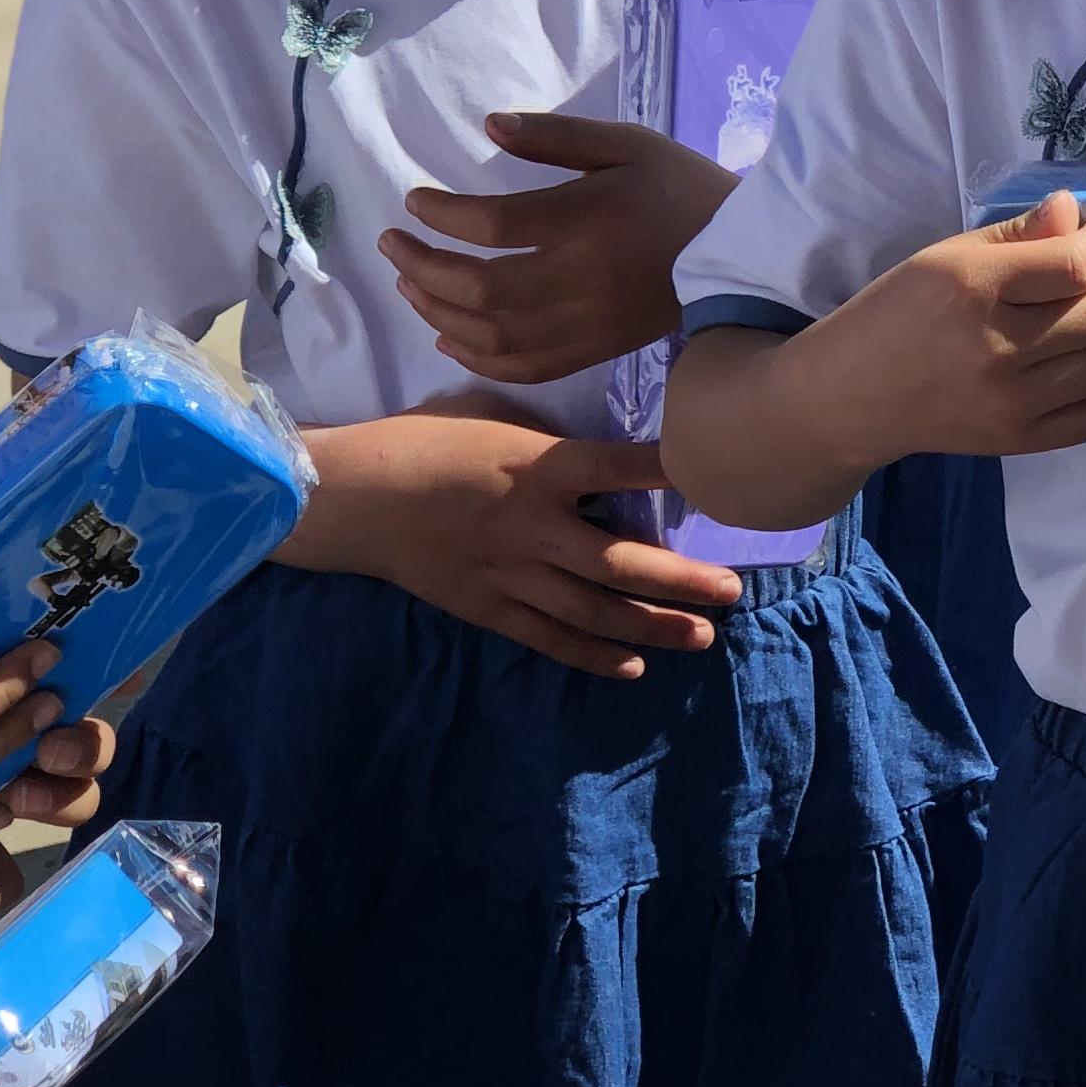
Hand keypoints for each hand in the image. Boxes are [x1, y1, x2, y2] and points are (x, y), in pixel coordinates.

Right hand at [297, 412, 742, 675]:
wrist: (352, 497)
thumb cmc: (424, 443)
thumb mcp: (490, 419)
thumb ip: (549, 443)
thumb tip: (604, 460)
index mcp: (533, 468)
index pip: (613, 469)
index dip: (663, 473)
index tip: (711, 478)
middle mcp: (529, 526)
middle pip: (617, 561)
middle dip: (679, 579)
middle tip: (732, 591)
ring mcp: (508, 573)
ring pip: (591, 609)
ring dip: (650, 625)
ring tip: (701, 635)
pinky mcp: (487, 607)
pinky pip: (548, 637)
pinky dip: (592, 655)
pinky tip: (633, 667)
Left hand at [389, 114, 740, 388]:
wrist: (738, 255)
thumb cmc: (678, 189)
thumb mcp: (625, 143)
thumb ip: (555, 136)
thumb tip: (488, 126)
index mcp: (586, 220)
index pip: (493, 226)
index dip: (441, 216)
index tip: (415, 201)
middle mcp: (580, 279)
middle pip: (479, 288)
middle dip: (423, 267)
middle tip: (392, 244)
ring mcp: (586, 323)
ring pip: (492, 334)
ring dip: (438, 311)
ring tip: (409, 283)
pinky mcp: (594, 350)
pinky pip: (524, 367)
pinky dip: (477, 356)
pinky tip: (447, 335)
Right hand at [805, 191, 1085, 462]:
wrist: (854, 395)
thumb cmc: (899, 311)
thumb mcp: (946, 256)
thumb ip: (1018, 233)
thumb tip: (1076, 213)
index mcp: (972, 287)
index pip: (1077, 264)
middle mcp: (996, 348)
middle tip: (1078, 287)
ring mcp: (1011, 403)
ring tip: (1075, 327)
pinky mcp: (1019, 441)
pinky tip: (1075, 368)